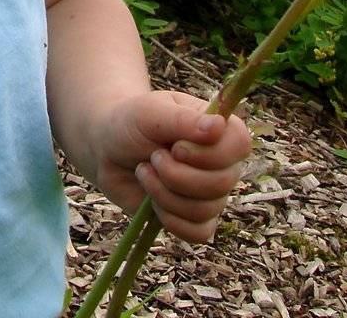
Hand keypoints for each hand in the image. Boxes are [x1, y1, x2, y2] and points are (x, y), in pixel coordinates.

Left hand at [87, 90, 250, 242]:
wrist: (106, 149)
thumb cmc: (130, 122)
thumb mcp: (150, 112)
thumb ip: (182, 120)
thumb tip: (218, 126)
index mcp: (218, 129)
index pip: (239, 144)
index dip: (209, 152)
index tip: (176, 147)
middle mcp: (222, 163)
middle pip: (221, 182)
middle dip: (176, 174)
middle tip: (152, 157)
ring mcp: (210, 193)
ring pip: (205, 209)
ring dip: (164, 193)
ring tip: (145, 171)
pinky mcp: (194, 218)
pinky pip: (198, 233)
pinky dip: (170, 219)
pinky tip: (151, 200)